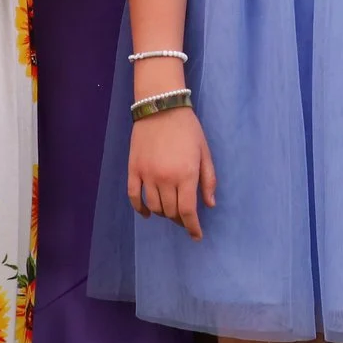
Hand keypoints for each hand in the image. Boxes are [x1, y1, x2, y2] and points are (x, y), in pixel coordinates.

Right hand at [128, 107, 215, 238]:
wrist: (161, 107)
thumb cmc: (188, 129)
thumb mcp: (204, 152)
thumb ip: (208, 179)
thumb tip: (209, 205)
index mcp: (186, 175)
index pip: (188, 211)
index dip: (192, 227)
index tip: (196, 236)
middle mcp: (166, 179)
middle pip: (171, 211)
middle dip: (179, 219)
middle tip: (185, 218)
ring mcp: (147, 175)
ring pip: (154, 206)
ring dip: (163, 213)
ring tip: (170, 211)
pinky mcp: (133, 170)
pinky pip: (134, 197)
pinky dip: (140, 209)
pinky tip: (147, 213)